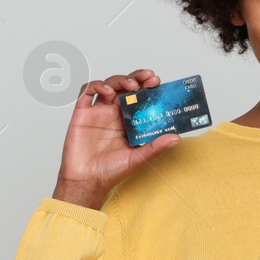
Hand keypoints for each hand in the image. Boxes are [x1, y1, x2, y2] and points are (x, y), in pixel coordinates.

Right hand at [51, 70, 180, 208]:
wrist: (87, 182)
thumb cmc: (110, 172)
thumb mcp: (137, 158)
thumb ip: (155, 147)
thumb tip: (177, 138)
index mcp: (128, 122)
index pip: (140, 99)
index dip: (148, 88)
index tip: (157, 82)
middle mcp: (113, 114)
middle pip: (125, 88)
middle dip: (137, 78)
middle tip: (148, 77)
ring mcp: (98, 112)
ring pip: (109, 86)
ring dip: (120, 80)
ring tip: (131, 85)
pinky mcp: (82, 113)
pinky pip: (86, 93)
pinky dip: (96, 86)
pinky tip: (107, 91)